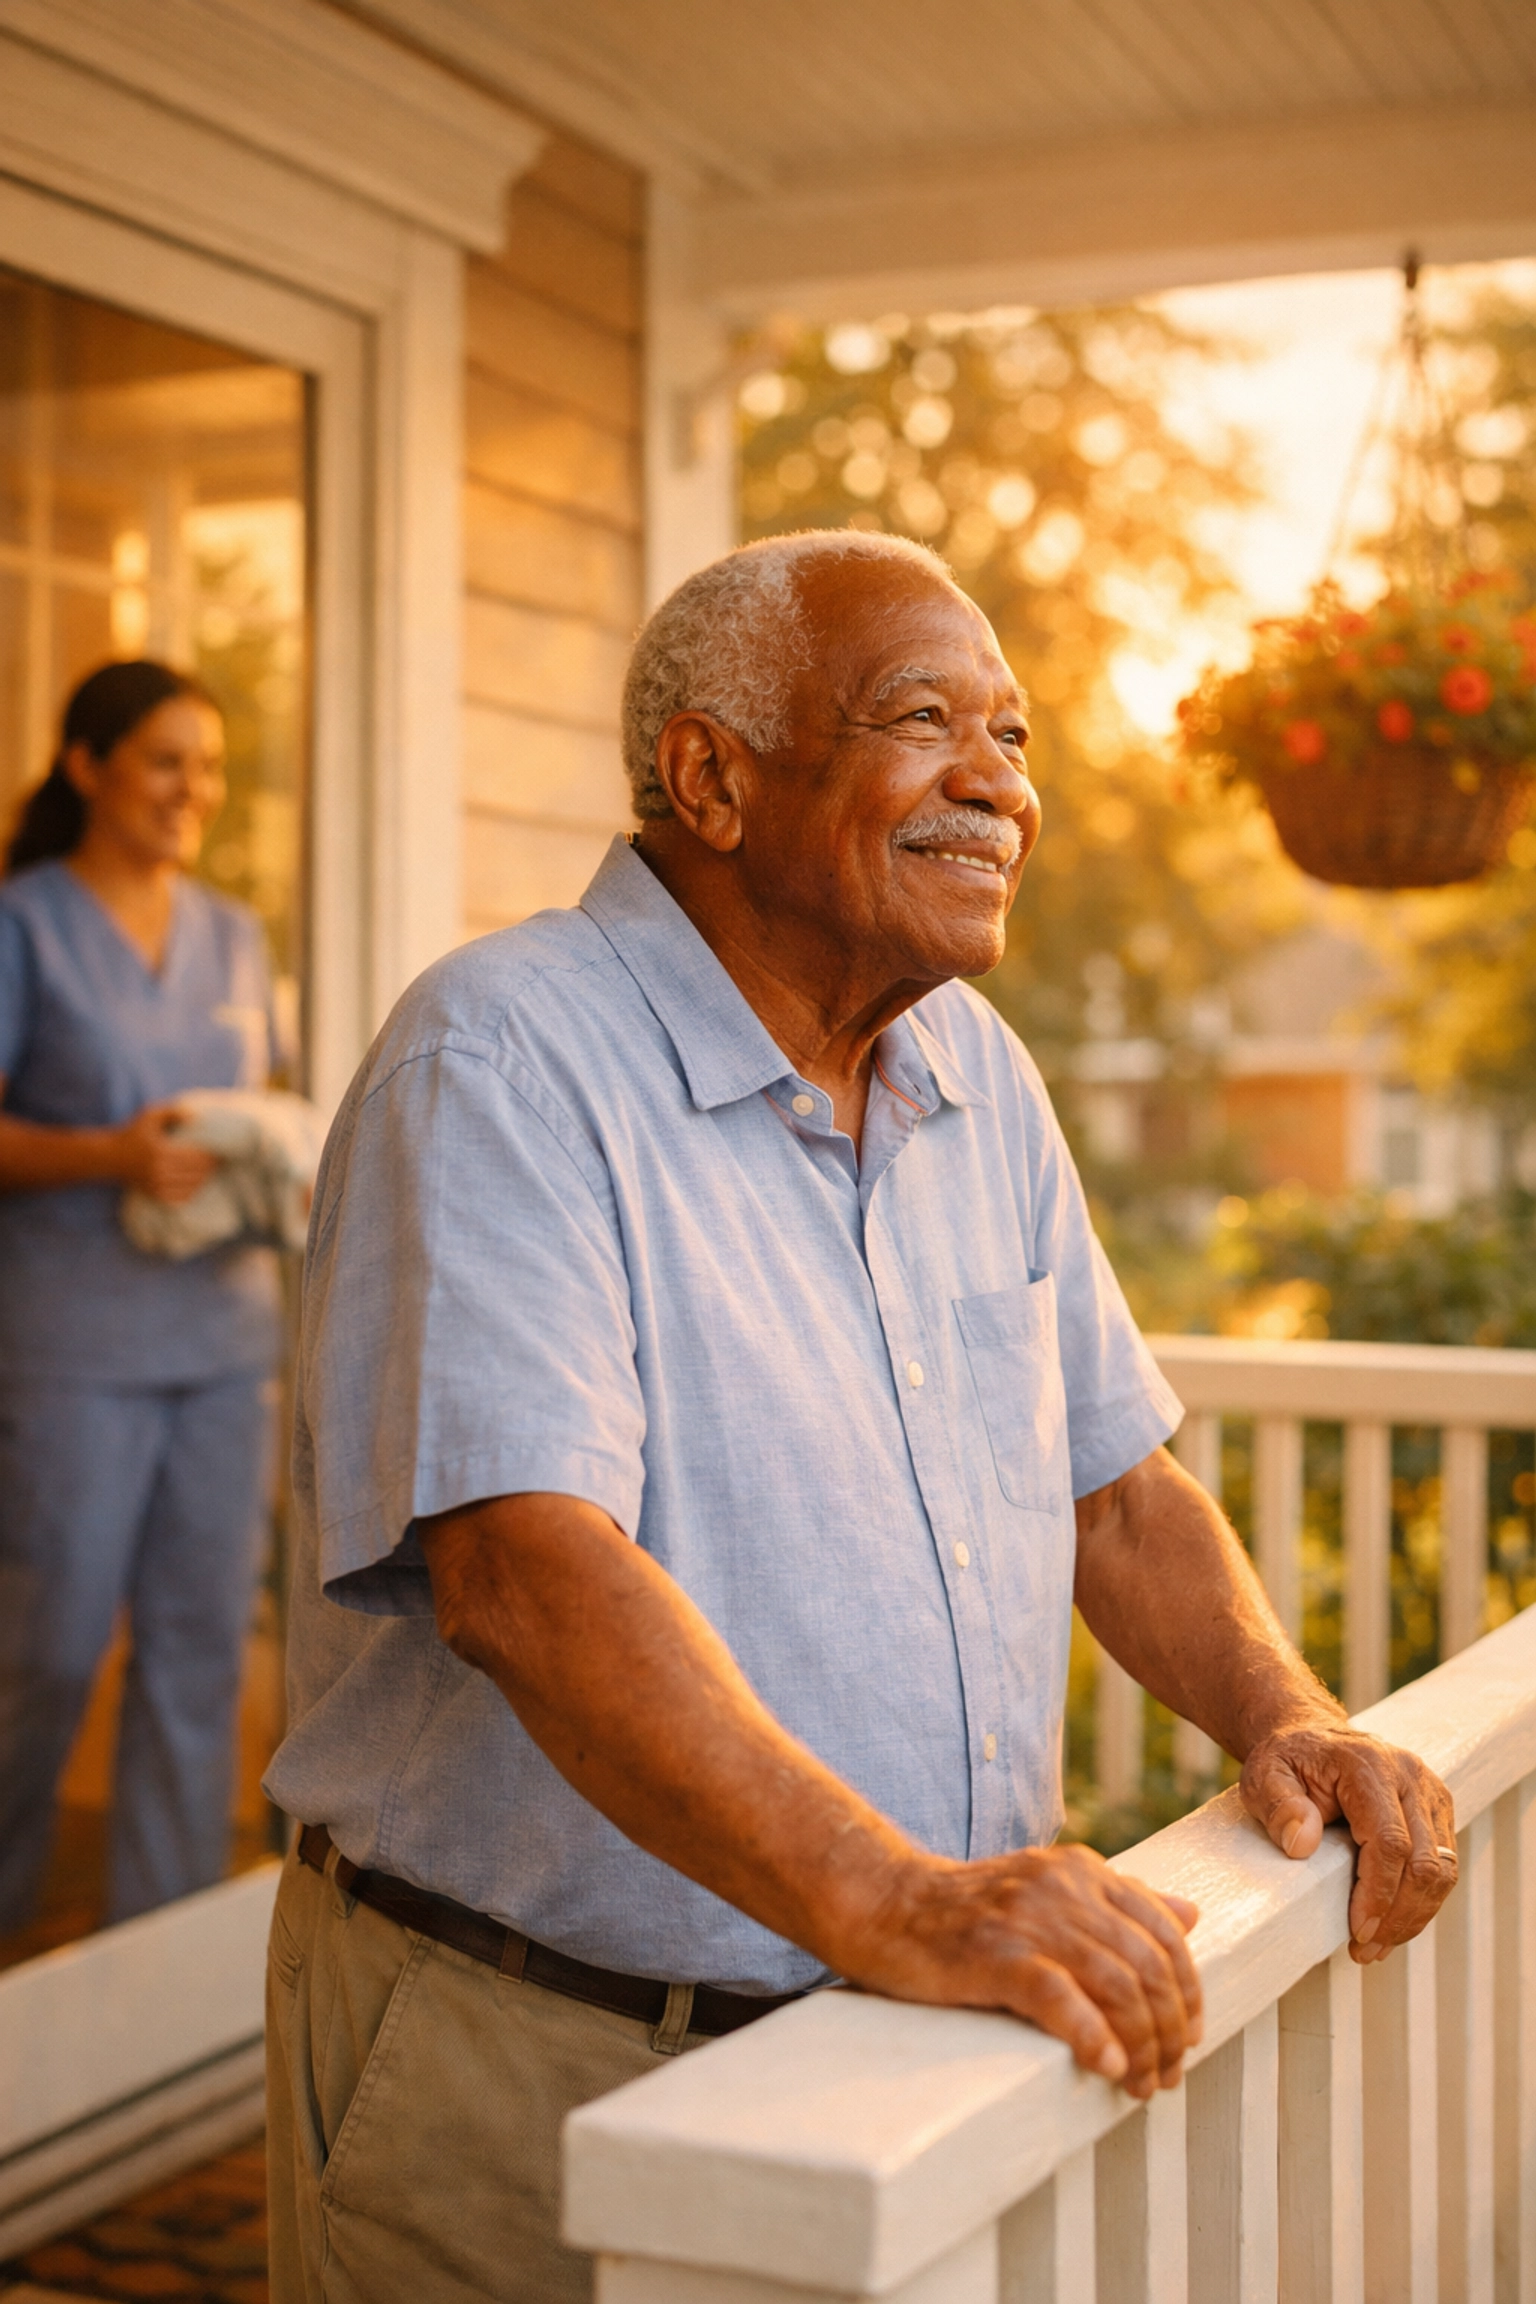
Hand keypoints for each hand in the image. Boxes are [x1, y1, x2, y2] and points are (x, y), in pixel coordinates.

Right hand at [115, 1103, 218, 1203]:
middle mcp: (158, 1171)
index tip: (219, 1150)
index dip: (210, 1155)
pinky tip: (196, 1183)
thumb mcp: (149, 1115)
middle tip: (220, 1160)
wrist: (110, 1156)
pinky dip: (192, 1191)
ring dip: (204, 1179)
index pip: (195, 1157)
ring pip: (191, 1187)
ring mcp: (156, 1185)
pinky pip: (181, 1198)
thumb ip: (173, 1111)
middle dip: (210, 1167)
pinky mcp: (154, 1194)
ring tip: (210, 1170)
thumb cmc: (133, 1132)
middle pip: (196, 1173)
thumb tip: (196, 1116)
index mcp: (160, 1152)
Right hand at [847, 1843, 1201, 2098]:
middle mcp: (1064, 1888)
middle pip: (1148, 1965)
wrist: (884, 1904)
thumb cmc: (969, 1911)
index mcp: (1083, 1871)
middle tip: (1166, 2075)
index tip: (1188, 2037)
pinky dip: (1092, 2036)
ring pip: (1116, 1985)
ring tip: (1139, 2085)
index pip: (1164, 1933)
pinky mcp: (994, 1953)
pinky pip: (1059, 1996)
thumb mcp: (1051, 1891)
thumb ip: (1119, 1900)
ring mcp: (1029, 1919)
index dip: (1188, 1991)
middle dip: (1169, 2029)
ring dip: (1140, 2046)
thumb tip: (1190, 1915)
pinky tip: (1105, 2066)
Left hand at [1240, 1722, 1456, 1959]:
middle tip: (1364, 1950)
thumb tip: (1301, 1844)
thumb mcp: (1265, 1775)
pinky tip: (1393, 1924)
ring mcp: (1430, 1793)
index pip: (1390, 1840)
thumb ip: (1279, 1805)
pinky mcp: (1436, 1810)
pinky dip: (1422, 1902)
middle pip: (1425, 1862)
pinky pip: (1443, 1865)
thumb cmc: (1288, 1760)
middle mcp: (1410, 1777)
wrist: (1311, 1737)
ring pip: (1442, 1869)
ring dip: (1414, 1916)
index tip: (1358, 1930)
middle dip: (1399, 1916)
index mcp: (1370, 1766)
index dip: (1379, 1893)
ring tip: (1376, 1946)